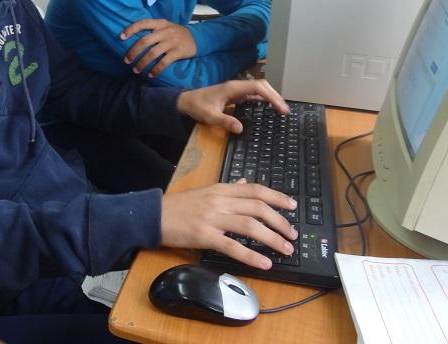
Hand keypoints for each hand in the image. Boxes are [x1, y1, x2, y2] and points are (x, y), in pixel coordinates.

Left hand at [120, 18, 196, 77]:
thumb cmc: (176, 33)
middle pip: (145, 41)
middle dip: (133, 52)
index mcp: (160, 23)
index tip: (121, 37)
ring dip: (142, 63)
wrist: (197, 38)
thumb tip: (133, 38)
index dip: (131, 29)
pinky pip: (164, 62)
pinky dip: (156, 70)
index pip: (143, 23)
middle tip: (127, 60)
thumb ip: (153, 30)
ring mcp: (172, 41)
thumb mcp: (166, 26)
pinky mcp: (179, 52)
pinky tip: (151, 74)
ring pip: (153, 53)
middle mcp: (166, 31)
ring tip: (136, 70)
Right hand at [161, 181, 297, 268]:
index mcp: (220, 189)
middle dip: (280, 221)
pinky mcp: (205, 236)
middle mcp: (220, 201)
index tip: (292, 206)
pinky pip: (233, 247)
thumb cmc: (178, 206)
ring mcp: (213, 218)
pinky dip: (252, 256)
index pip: (255, 190)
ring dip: (272, 238)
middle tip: (293, 234)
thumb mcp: (205, 191)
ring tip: (286, 249)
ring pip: (250, 226)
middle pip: (258, 207)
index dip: (277, 197)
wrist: (154, 215)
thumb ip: (227, 188)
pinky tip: (264, 263)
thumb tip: (244, 183)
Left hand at [176, 79, 288, 133]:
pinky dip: (263, 100)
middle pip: (262, 86)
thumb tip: (240, 129)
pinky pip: (253, 95)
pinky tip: (269, 109)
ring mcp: (237, 90)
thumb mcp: (209, 116)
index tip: (281, 108)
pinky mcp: (236, 95)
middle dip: (275, 96)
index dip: (272, 96)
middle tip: (285, 111)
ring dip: (271, 97)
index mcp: (233, 88)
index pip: (258, 88)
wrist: (185, 101)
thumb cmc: (197, 106)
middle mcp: (237, 86)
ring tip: (281, 110)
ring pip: (259, 90)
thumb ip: (225, 121)